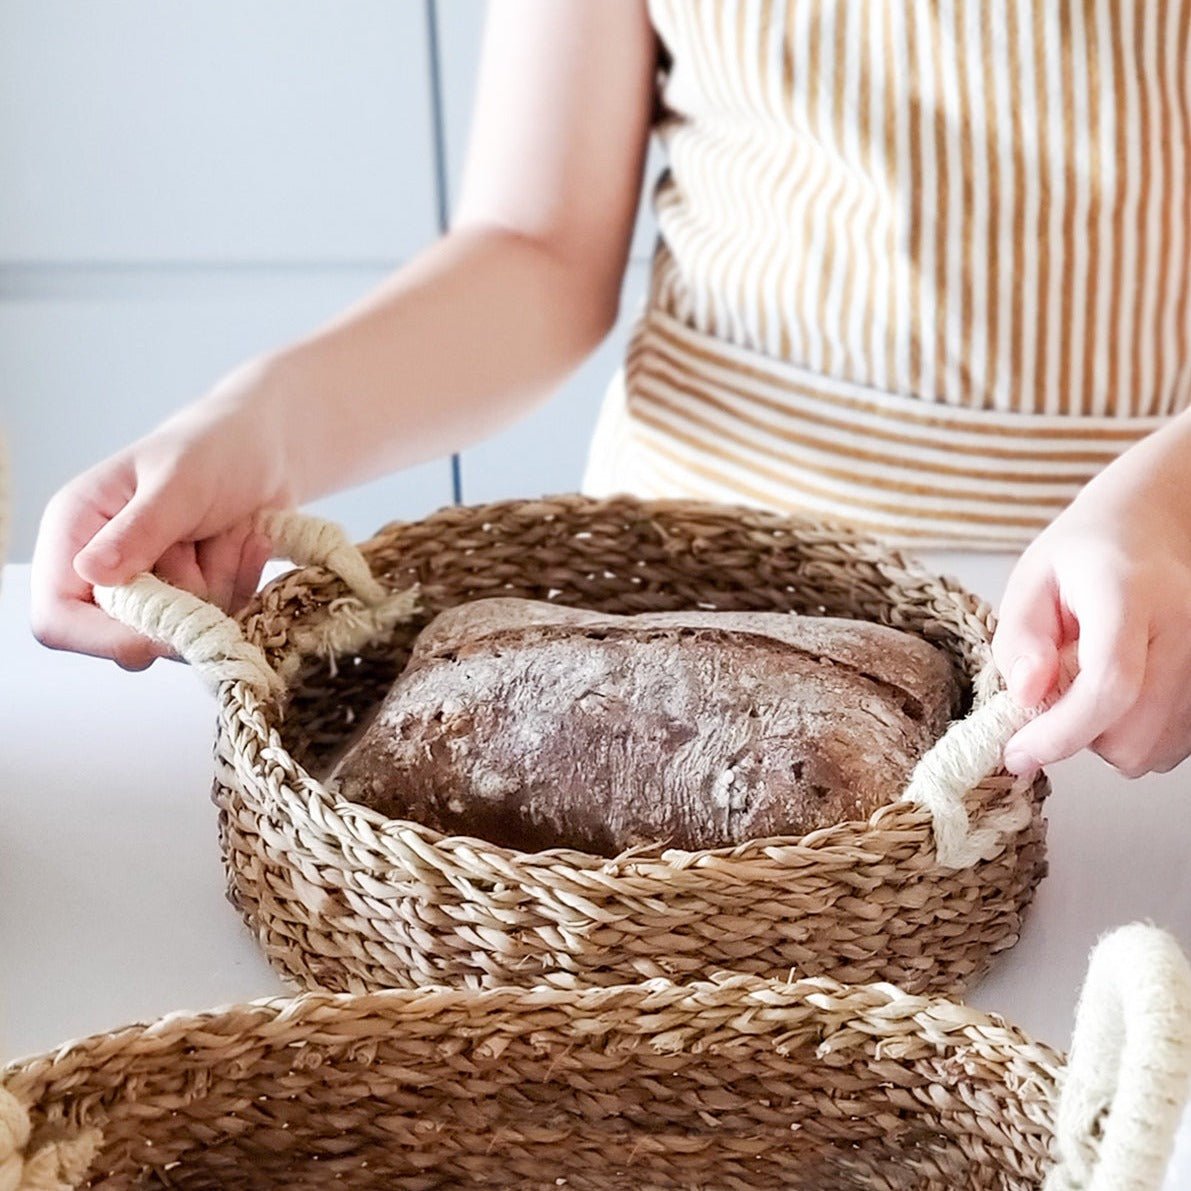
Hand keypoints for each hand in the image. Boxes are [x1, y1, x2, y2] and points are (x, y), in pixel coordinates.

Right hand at [31, 360, 293, 669]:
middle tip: (206, 542)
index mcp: (75, 533)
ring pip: (181, 631)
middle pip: (126, 636)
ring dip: (219, 582)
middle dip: (181, 601)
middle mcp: (105, 568)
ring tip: (226, 529)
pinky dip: (240, 582)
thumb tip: (91, 573)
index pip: (58, 618)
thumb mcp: (177, 484)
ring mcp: (152, 586)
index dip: (102, 639)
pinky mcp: (194, 596)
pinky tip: (245, 540)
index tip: (160, 633)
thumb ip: (140, 531)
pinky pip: (219, 620)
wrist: (265, 446)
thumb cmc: (212, 448)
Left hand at [993, 415, 1190, 777]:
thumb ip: (1020, 639)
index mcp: (1131, 593)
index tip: (1017, 753)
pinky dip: (1138, 735)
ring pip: (1155, 749)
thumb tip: (1026, 696)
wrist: (1155, 527)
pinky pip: (1173, 746)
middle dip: (1078, 736)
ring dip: (1108, 737)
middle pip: (1134, 733)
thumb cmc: (1086, 554)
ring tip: (1091, 683)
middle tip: (1053, 697)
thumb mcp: (1031, 579)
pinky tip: (1122, 693)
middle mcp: (1184, 628)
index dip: (1060, 732)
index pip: (1110, 683)